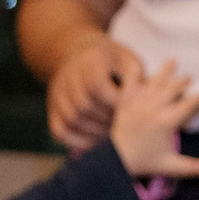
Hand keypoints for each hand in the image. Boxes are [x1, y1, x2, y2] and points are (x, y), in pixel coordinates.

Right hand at [45, 35, 144, 151]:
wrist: (82, 56)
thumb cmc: (113, 62)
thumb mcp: (129, 62)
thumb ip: (138, 80)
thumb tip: (145, 100)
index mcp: (91, 60)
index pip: (97, 86)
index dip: (115, 101)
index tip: (130, 109)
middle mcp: (69, 77)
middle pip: (84, 106)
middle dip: (106, 119)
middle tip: (124, 128)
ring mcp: (58, 94)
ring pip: (72, 120)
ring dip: (93, 132)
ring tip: (112, 136)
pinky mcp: (52, 109)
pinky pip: (60, 131)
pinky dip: (76, 141)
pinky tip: (95, 143)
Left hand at [105, 61, 198, 180]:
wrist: (115, 161)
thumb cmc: (143, 162)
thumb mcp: (168, 165)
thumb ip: (189, 167)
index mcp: (168, 120)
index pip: (189, 104)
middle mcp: (155, 108)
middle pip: (174, 88)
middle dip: (183, 82)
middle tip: (188, 79)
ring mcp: (140, 104)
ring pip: (156, 82)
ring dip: (166, 72)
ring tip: (172, 61)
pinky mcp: (125, 104)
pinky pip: (130, 85)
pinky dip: (133, 75)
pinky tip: (136, 65)